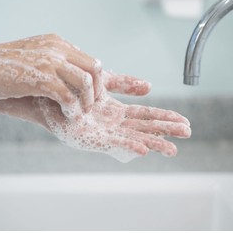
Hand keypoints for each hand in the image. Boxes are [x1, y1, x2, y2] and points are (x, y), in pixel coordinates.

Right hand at [0, 34, 102, 115]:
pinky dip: (74, 109)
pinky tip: (70, 116)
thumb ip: (52, 58)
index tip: (91, 94)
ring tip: (82, 112)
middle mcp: (58, 49)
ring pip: (86, 82)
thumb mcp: (34, 52)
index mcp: (57, 43)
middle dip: (98, 89)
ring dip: (88, 100)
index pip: (88, 59)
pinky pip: (69, 97)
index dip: (94, 79)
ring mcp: (52, 63)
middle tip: (92, 104)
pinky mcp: (43, 79)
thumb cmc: (4, 64)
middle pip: (94, 68)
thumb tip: (67, 74)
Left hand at [36, 90, 190, 162]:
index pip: (146, 115)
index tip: (184, 120)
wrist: (44, 88)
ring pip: (133, 138)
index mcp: (116, 112)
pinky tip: (143, 149)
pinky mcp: (89, 137)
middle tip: (188, 133)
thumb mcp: (103, 82)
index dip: (165, 117)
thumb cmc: (70, 86)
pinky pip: (112, 142)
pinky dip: (129, 146)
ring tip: (173, 149)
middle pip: (144, 128)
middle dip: (166, 130)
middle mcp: (111, 124)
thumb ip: (126, 84)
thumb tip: (150, 86)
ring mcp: (101, 132)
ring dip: (153, 143)